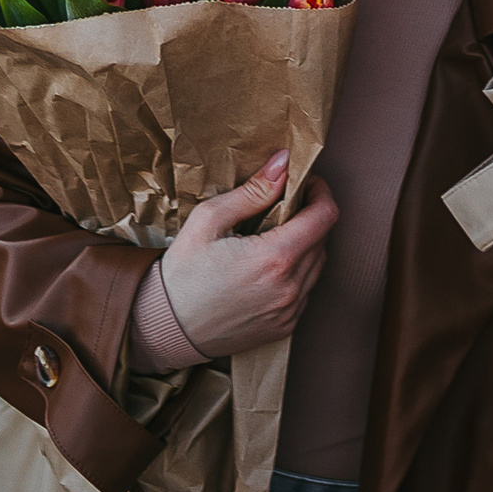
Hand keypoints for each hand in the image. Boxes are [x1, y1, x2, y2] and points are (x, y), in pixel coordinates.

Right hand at [128, 152, 337, 370]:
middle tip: (285, 206)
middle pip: (323, 239)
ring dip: (306, 245)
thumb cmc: (184, 272)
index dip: (321, 193)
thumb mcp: (210, 220)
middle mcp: (289, 288)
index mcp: (274, 258)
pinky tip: (270, 267)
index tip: (306, 183)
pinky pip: (305, 291)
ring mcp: (289, 312)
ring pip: (317, 266)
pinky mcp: (284, 327)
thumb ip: (253, 191)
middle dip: (310, 216)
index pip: (325, 216)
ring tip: (276, 236)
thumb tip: (283, 164)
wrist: (167, 327)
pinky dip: (297, 273)